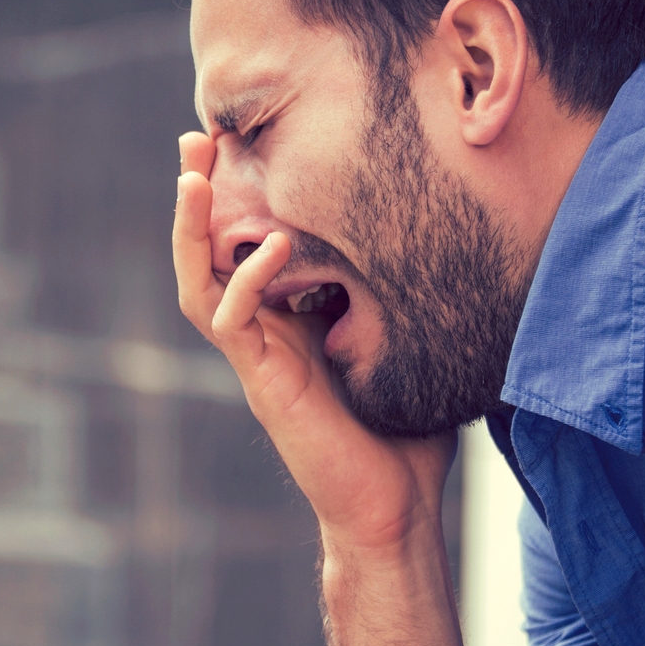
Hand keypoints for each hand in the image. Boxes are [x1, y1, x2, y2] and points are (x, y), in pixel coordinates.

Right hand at [174, 133, 454, 553]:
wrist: (395, 508)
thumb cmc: (408, 435)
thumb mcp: (408, 340)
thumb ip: (407, 293)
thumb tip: (454, 230)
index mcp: (290, 319)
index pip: (247, 243)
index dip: (237, 194)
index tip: (239, 138)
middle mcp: (264, 333)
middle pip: (207, 253)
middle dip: (197, 195)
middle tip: (195, 137)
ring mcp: (258, 359)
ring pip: (199, 283)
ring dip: (191, 230)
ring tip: (192, 177)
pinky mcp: (264, 385)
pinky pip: (234, 323)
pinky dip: (246, 281)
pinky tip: (268, 246)